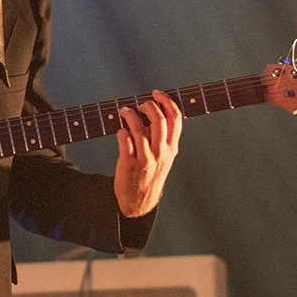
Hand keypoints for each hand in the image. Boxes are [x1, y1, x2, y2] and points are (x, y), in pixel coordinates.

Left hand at [113, 89, 181, 217]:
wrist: (139, 202)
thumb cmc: (150, 176)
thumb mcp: (165, 158)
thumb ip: (164, 137)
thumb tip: (156, 110)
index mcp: (172, 148)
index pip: (176, 118)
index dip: (166, 101)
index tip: (157, 94)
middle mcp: (160, 152)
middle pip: (158, 119)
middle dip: (148, 106)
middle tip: (140, 105)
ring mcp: (145, 158)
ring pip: (138, 127)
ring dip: (129, 114)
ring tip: (124, 112)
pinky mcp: (129, 162)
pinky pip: (124, 138)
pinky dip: (121, 130)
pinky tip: (120, 131)